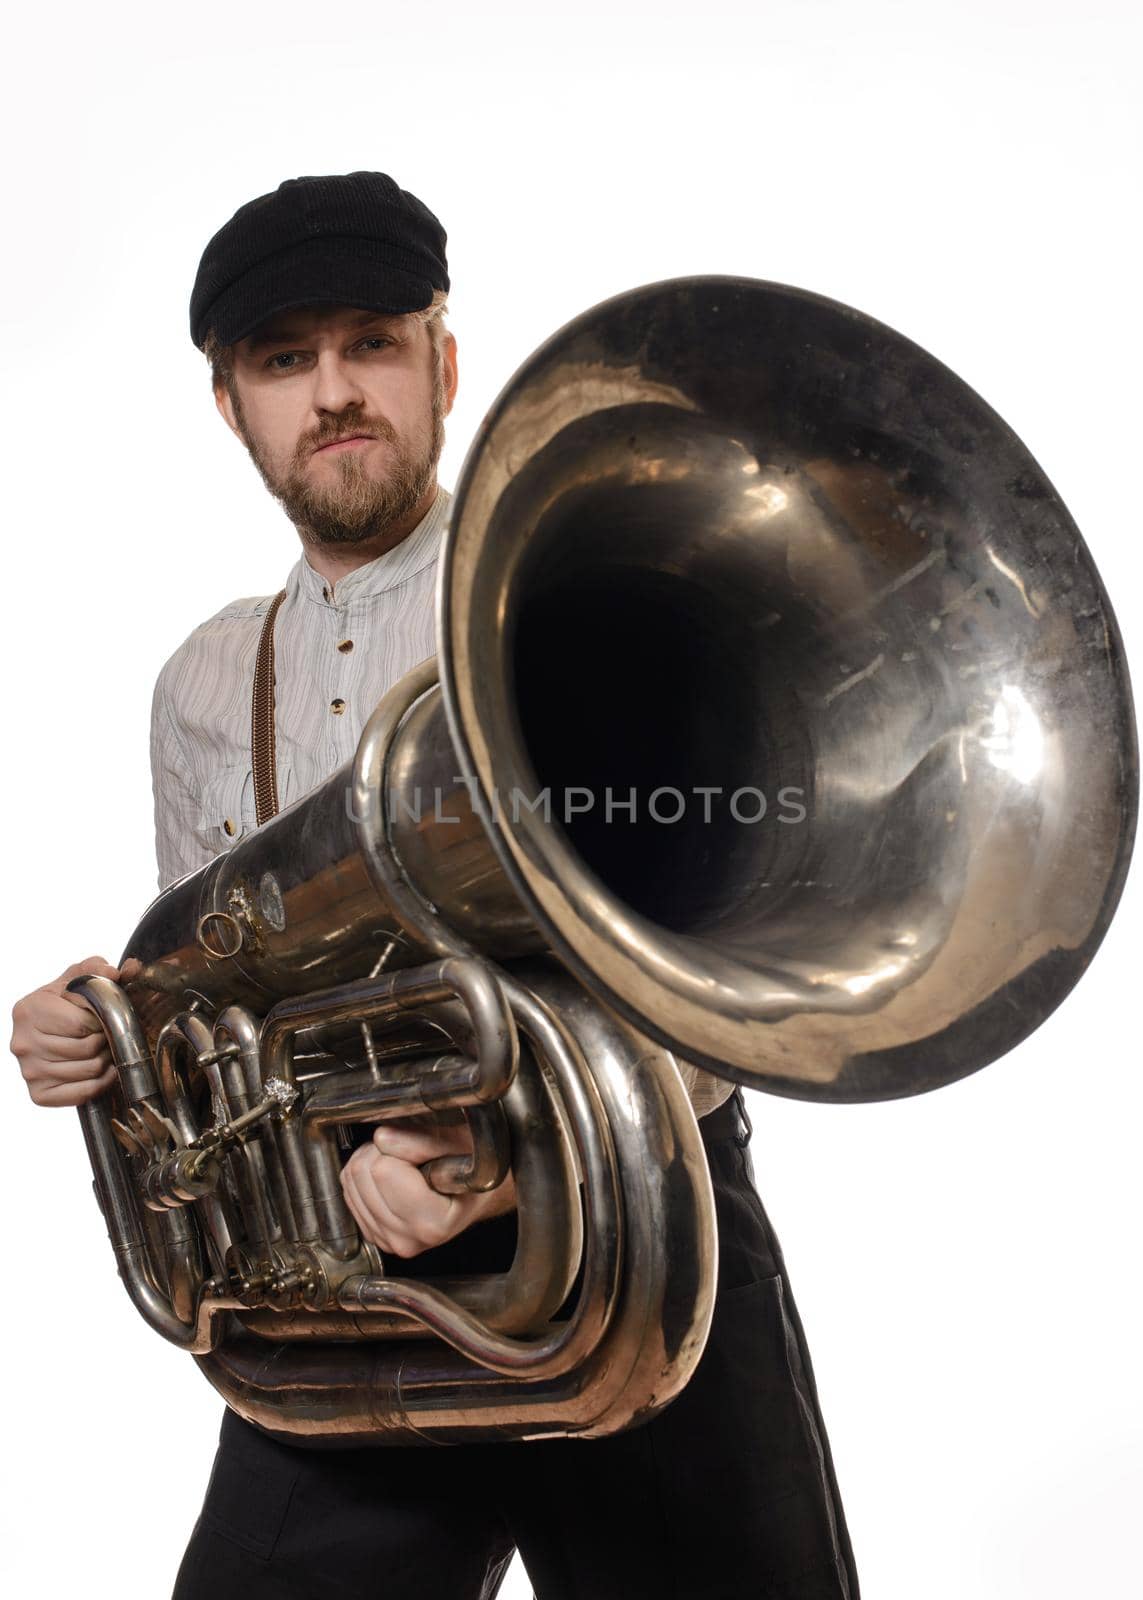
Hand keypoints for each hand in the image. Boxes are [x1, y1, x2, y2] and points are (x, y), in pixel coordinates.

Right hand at [11, 956, 126, 1106]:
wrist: (47, 1027)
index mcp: (28, 1010)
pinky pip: (82, 1093)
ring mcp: (28, 1071)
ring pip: (88, 1070)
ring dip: (106, 1060)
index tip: (104, 1016)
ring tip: (105, 1048)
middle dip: (105, 1039)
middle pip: (85, 1048)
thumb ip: (99, 969)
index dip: (102, 1019)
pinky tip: (104, 1069)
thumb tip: (127, 970)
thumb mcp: (77, 977)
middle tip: (108, 1033)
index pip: (81, 1023)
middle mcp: (22, 1042)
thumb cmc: (65, 1001)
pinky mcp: (38, 1094)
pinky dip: (101, 1083)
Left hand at [340, 1115, 516, 1257]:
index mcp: (432, 1223)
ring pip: (350, 1180)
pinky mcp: (372, 1235)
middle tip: (408, 1152)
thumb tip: (382, 1137)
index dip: (400, 1146)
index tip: (422, 1149)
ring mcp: (387, 1241)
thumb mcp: (459, 1145)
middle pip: (362, 1174)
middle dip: (380, 1151)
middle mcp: (407, 1240)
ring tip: (402, 1163)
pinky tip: (390, 1176)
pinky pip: (347, 1191)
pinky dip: (363, 1176)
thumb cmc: (470, 1169)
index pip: (384, 1170)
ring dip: (370, 1161)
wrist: (473, 1194)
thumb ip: (422, 1141)